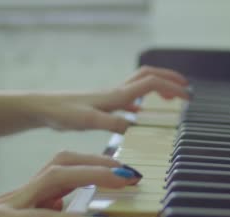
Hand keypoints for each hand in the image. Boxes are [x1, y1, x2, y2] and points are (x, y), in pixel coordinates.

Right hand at [0, 151, 140, 216]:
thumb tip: (68, 210)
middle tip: (136, 172)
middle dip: (103, 164)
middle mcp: (20, 196)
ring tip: (121, 179)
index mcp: (25, 197)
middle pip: (65, 165)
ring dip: (90, 176)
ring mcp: (5, 209)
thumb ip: (39, 213)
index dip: (98, 166)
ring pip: (52, 181)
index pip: (66, 170)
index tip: (129, 171)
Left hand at [35, 66, 189, 132]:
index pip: (152, 82)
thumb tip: (136, 127)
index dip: (171, 87)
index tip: (187, 97)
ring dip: (158, 88)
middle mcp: (116, 93)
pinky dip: (143, 103)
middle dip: (170, 80)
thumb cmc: (62, 113)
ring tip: (171, 98)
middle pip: (149, 76)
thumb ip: (113, 123)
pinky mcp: (103, 105)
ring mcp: (110, 98)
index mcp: (116, 95)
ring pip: (140, 85)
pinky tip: (143, 115)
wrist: (42, 109)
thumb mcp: (88, 120)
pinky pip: (130, 99)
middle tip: (185, 91)